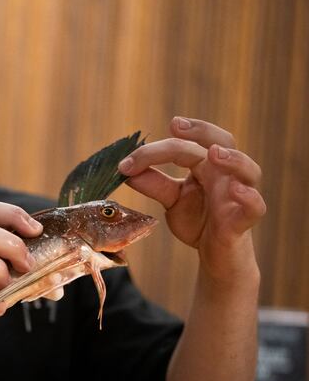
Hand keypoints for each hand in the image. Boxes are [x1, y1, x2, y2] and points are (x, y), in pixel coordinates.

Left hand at [118, 117, 265, 280]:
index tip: (125, 164)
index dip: (154, 151)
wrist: (216, 255)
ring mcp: (238, 196)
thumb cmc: (198, 220)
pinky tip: (236, 191)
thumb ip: (155, 185)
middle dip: (202, 131)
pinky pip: (255, 207)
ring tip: (214, 153)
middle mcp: (225, 174)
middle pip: (223, 142)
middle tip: (177, 125)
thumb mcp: (172, 200)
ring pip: (248, 169)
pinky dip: (248, 198)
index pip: (184, 147)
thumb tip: (126, 172)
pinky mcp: (243, 220)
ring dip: (233, 159)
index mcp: (205, 166)